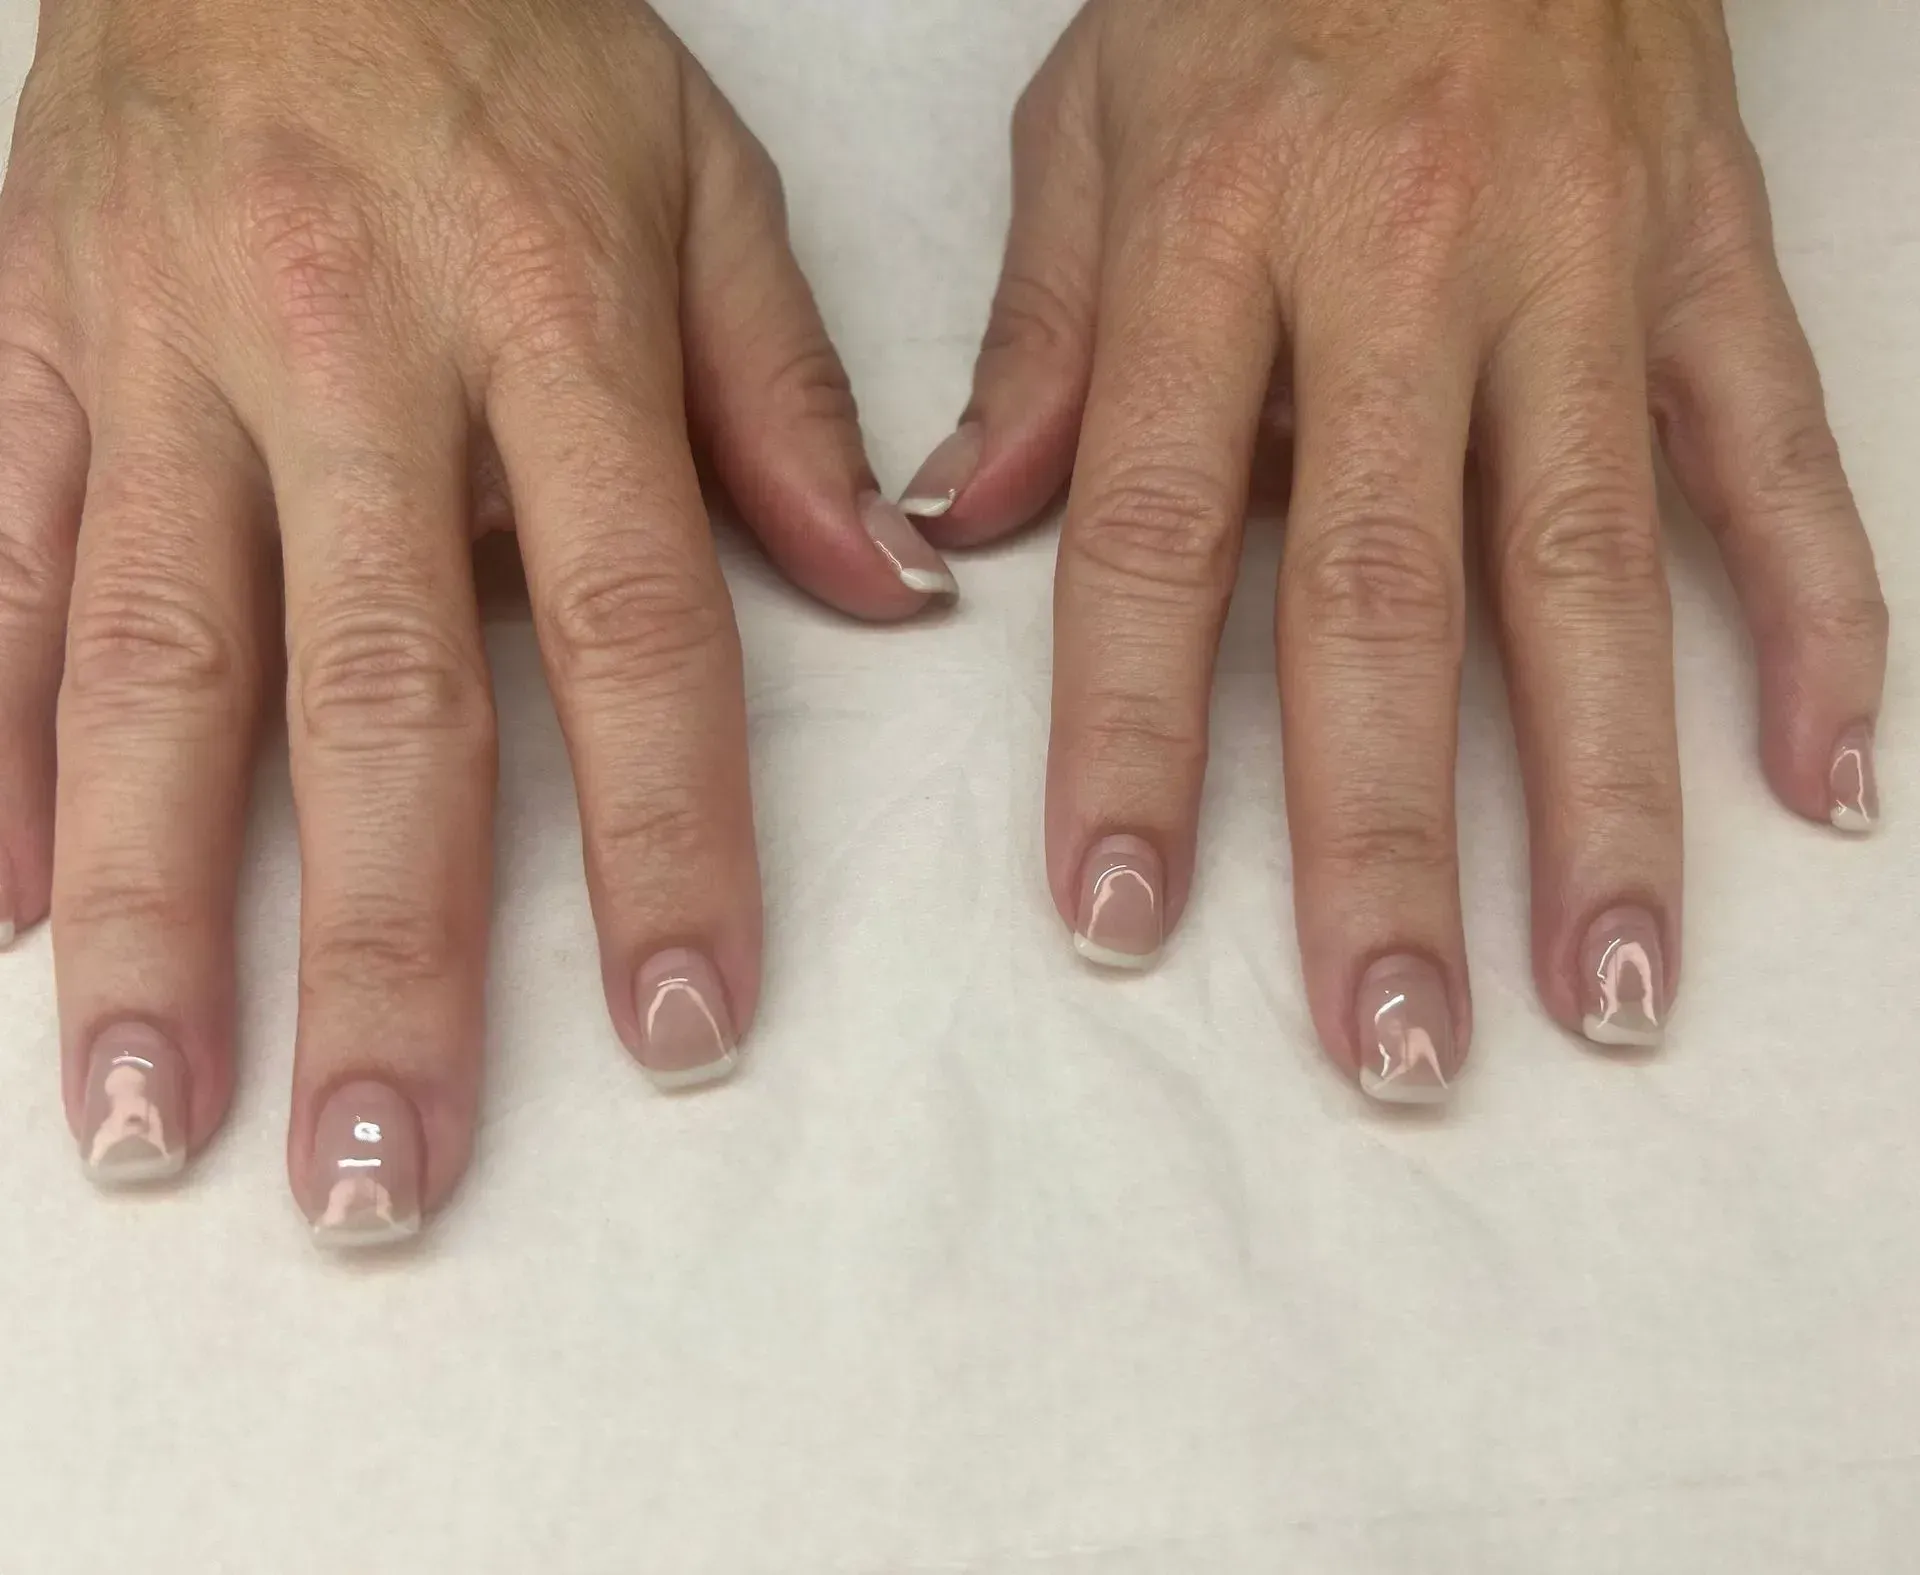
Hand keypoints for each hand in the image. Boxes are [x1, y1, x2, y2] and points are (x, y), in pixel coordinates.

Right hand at [0, 0, 954, 1235]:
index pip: (633, 625)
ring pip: (156, 671)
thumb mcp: (701, 179)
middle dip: (383, 955)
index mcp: (550, 319)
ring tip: (153, 1119)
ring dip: (156, 915)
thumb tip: (898, 594)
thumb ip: (789, 401)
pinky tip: (4, 918)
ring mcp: (162, 357)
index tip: (680, 1026)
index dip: (663, 840)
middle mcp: (349, 355)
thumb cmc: (513, 35)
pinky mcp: (25, 344)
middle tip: (382, 1171)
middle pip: (378, 700)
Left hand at [902, 0, 1886, 1099]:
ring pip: (1596, 570)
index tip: (1115, 917)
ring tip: (1608, 985)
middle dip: (1385, 840)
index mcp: (1219, 247)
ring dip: (1609, 797)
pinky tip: (1827, 785)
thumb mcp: (1092, 116)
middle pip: (1387, 602)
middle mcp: (1408, 278)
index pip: (1151, 539)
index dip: (1128, 741)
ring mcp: (1585, 274)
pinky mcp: (1715, 264)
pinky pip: (1780, 460)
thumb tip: (957, 524)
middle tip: (1389, 1038)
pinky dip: (1819, 622)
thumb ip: (1040, 334)